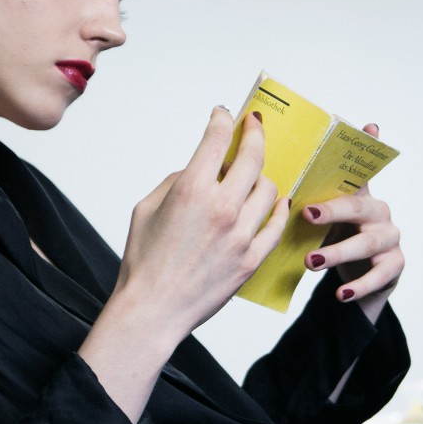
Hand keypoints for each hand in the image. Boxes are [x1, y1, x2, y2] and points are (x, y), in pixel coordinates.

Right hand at [116, 108, 289, 332]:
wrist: (153, 310)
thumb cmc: (143, 261)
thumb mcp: (146, 209)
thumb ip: (178, 181)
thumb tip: (203, 169)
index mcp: (191, 190)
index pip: (216, 139)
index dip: (222, 119)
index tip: (224, 114)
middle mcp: (221, 207)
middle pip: (252, 157)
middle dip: (254, 133)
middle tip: (253, 126)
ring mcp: (241, 234)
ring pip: (269, 189)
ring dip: (262, 176)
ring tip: (254, 176)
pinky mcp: (252, 258)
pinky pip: (276, 224)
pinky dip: (279, 208)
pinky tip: (278, 200)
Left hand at [302, 123, 403, 314]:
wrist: (357, 282)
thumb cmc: (334, 242)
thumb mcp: (321, 221)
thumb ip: (306, 202)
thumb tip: (268, 180)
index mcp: (358, 194)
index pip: (360, 168)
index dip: (368, 146)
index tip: (368, 126)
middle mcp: (378, 210)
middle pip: (358, 205)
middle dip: (332, 210)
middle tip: (306, 215)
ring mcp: (389, 238)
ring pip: (366, 243)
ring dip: (337, 252)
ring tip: (310, 262)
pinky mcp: (395, 265)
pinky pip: (379, 275)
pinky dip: (359, 285)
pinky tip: (341, 294)